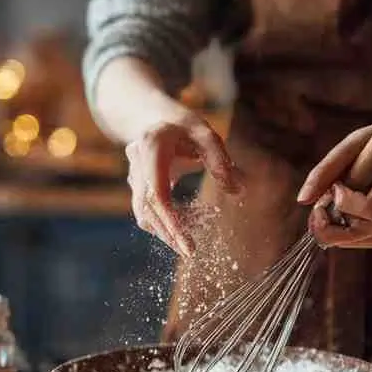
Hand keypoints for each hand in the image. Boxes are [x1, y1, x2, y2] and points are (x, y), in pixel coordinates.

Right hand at [126, 111, 242, 255]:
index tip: (187, 245)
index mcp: (151, 149)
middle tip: (190, 253)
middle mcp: (136, 165)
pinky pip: (147, 212)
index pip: (157, 195)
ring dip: (166, 230)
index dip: (171, 223)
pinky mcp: (136, 189)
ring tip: (190, 240)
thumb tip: (239, 191)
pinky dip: (164, 222)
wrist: (156, 119)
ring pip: (144, 215)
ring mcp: (133, 178)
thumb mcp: (207, 135)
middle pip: (147, 210)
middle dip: (168, 234)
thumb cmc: (184, 127)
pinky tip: (185, 224)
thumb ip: (221, 162)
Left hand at [297, 123, 371, 248]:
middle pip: (355, 232)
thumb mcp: (351, 146)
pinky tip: (341, 212)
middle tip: (322, 202)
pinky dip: (339, 230)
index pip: (370, 209)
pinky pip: (354, 242)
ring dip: (332, 225)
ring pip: (351, 240)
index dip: (344, 202)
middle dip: (327, 221)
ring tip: (334, 202)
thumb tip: (302, 200)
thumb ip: (325, 171)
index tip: (336, 186)